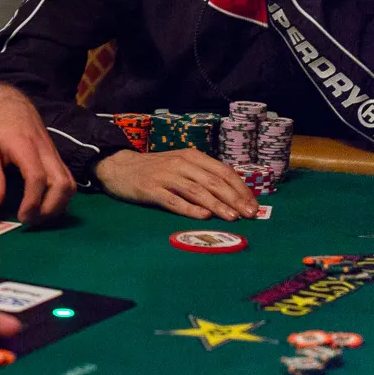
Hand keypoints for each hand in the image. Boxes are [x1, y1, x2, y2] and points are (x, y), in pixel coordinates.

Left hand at [0, 84, 74, 223]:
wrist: (11, 103)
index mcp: (25, 148)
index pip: (37, 178)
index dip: (32, 201)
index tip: (21, 217)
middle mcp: (46, 151)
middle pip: (63, 184)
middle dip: (50, 209)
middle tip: (30, 220)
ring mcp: (55, 154)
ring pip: (70, 185)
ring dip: (58, 206)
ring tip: (38, 215)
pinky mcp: (57, 158)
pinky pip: (68, 181)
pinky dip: (61, 198)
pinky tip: (44, 205)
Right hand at [94, 149, 258, 219]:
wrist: (119, 166)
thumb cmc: (155, 168)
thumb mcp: (180, 165)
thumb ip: (202, 176)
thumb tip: (232, 195)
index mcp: (192, 157)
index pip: (223, 171)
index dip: (240, 188)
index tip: (254, 204)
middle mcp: (181, 164)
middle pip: (213, 182)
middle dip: (235, 199)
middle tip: (251, 214)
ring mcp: (165, 177)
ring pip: (197, 191)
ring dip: (217, 205)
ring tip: (233, 217)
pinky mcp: (151, 190)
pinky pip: (173, 200)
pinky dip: (190, 209)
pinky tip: (203, 216)